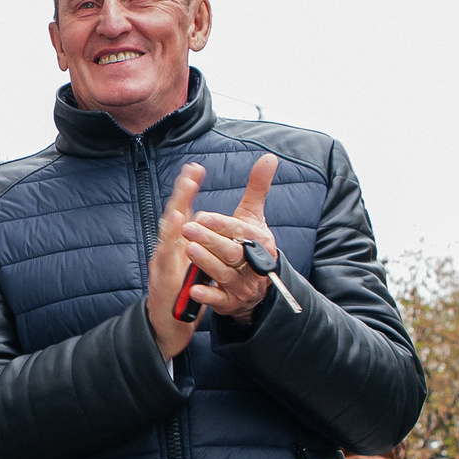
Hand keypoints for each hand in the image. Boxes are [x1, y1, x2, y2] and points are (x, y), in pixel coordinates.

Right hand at [145, 163, 211, 357]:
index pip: (183, 210)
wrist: (169, 323)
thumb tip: (203, 217)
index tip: (196, 168)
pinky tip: (173, 238)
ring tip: (179, 205)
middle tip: (189, 175)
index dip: (187, 189)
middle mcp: (167, 248)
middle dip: (180, 196)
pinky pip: (164, 265)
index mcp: (178, 242)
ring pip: (165, 239)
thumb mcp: (194, 261)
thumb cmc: (182, 289)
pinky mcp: (162, 282)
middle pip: (172, 217)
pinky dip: (167, 249)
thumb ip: (199, 240)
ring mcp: (162, 265)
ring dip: (171, 222)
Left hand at [174, 152, 282, 324]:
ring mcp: (242, 284)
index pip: (239, 231)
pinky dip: (208, 295)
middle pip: (231, 252)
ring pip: (223, 274)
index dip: (222, 224)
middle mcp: (252, 263)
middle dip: (210, 241)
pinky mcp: (230, 302)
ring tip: (189, 250)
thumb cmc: (250, 244)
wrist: (258, 285)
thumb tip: (269, 157)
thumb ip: (258, 189)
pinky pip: (219, 300)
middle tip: (189, 229)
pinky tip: (194, 289)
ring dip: (207, 263)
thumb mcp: (253, 217)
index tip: (203, 216)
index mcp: (258, 241)